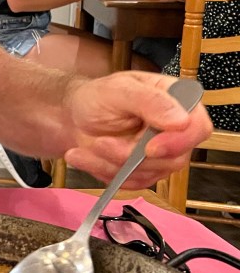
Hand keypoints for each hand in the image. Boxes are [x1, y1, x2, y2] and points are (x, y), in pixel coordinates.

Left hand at [63, 72, 211, 187]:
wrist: (74, 115)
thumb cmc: (99, 97)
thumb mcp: (118, 90)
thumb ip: (150, 100)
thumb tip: (182, 120)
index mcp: (178, 102)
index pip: (198, 128)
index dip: (178, 142)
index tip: (149, 148)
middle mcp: (176, 131)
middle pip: (173, 159)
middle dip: (129, 155)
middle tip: (99, 143)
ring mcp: (162, 154)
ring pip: (149, 174)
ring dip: (111, 163)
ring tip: (87, 147)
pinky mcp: (145, 172)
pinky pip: (132, 183)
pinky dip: (105, 172)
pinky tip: (85, 157)